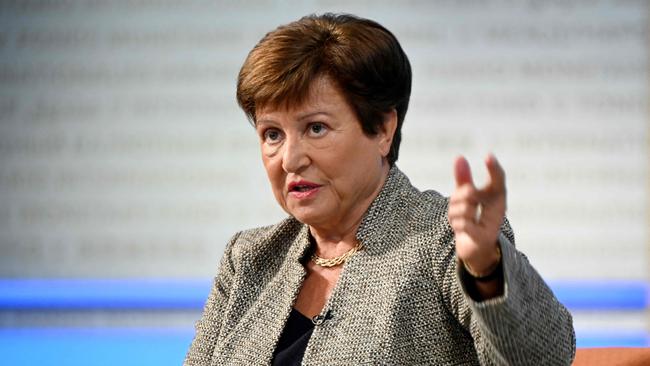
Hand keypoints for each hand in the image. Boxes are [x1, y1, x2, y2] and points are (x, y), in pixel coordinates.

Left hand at [448, 154, 505, 273]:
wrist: (475, 248)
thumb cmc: (472, 218)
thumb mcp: (466, 198)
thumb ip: (464, 179)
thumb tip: (460, 157)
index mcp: (496, 195)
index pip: (498, 179)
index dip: (494, 168)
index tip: (489, 156)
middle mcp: (498, 208)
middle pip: (470, 192)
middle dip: (457, 196)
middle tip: (458, 202)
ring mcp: (493, 223)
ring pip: (463, 209)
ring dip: (454, 213)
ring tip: (458, 218)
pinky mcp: (484, 237)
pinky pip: (464, 224)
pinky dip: (457, 224)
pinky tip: (460, 228)